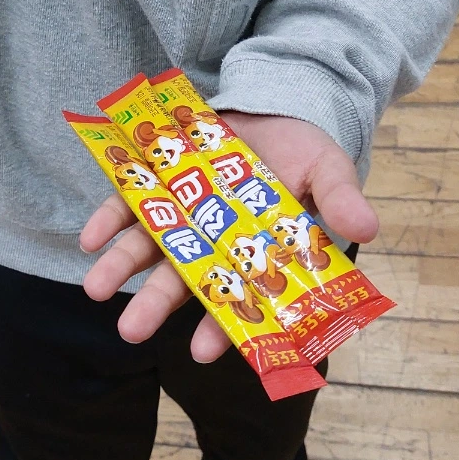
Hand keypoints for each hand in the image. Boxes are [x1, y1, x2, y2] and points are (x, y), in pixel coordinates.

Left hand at [80, 112, 379, 363]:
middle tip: (130, 331)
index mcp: (256, 249)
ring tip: (94, 290)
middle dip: (156, 305)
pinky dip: (107, 219)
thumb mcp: (329, 168)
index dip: (223, 325)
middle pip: (183, 278)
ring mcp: (182, 209)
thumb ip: (341, 198)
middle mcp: (214, 238)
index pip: (238, 296)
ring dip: (120, 267)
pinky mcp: (158, 177)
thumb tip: (370, 229)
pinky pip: (128, 203)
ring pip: (148, 246)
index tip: (203, 354)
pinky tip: (88, 238)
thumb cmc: (305, 148)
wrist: (273, 106)